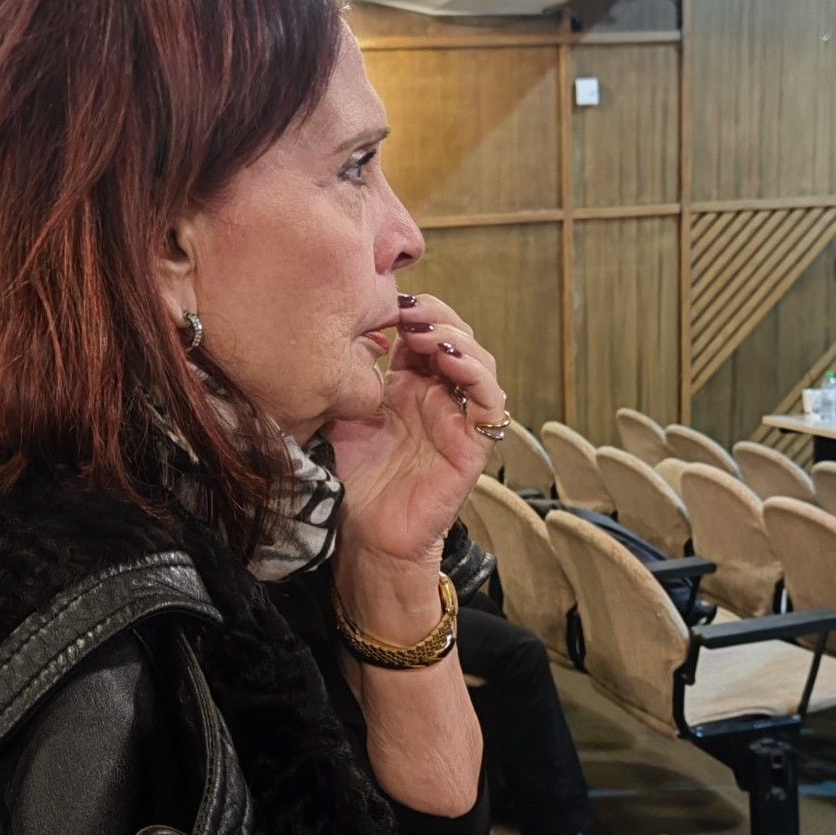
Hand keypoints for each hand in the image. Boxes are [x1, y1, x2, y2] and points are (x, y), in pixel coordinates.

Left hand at [327, 292, 505, 571]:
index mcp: (411, 386)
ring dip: (458, 340)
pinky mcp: (474, 447)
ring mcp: (460, 421)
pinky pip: (492, 405)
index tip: (387, 300)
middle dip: (436, 316)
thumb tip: (352, 332)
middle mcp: (440, 398)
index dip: (414, 310)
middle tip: (408, 310)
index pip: (426, 332)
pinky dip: (478, 377)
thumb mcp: (344, 414)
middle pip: (457, 339)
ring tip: (427, 335)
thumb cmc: (356, 479)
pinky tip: (450, 363)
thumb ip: (350, 376)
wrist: (367, 534)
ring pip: (481, 364)